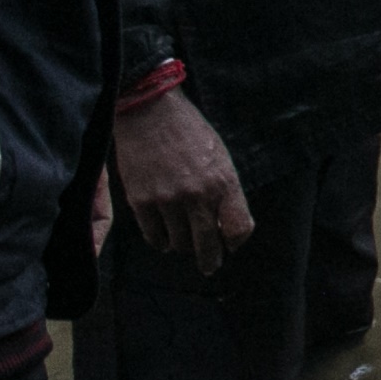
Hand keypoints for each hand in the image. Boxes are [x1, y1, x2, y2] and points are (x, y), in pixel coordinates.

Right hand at [110, 87, 252, 277]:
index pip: (239, 228)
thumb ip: (224, 190)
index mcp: (223, 181)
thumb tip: (223, 223)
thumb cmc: (190, 132)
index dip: (236, 241)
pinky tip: (163, 235)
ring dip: (182, 244)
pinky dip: (160, 240)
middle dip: (210, 259)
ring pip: (179, 243)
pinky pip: (153, 237)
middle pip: (208, 245)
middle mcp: (197, 195)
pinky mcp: (141, 202)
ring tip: (182, 237)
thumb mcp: (220, 157)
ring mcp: (168, 200)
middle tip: (209, 266)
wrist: (151, 114)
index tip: (230, 244)